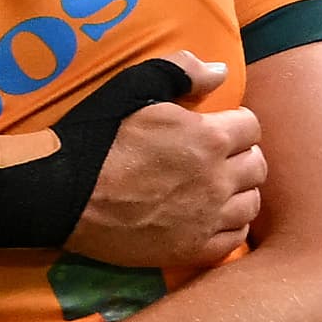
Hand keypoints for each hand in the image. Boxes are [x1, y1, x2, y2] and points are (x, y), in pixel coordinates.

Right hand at [66, 54, 262, 269]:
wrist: (64, 194)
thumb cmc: (97, 136)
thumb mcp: (133, 86)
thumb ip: (182, 72)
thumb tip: (222, 71)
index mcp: (207, 137)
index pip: (252, 126)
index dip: (234, 123)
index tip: (215, 127)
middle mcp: (217, 179)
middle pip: (257, 165)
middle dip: (241, 155)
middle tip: (217, 157)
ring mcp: (207, 218)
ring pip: (251, 203)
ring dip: (239, 191)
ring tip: (216, 186)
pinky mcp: (192, 249)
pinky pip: (235, 238)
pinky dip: (229, 225)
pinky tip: (211, 216)